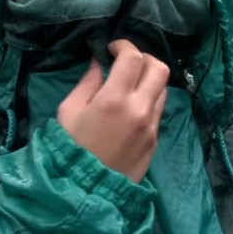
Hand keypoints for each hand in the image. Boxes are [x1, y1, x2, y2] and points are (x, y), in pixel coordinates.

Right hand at [56, 40, 169, 182]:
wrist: (87, 187)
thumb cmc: (71, 146)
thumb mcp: (69, 110)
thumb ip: (88, 83)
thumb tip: (100, 65)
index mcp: (115, 99)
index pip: (133, 58)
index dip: (124, 46)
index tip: (112, 48)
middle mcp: (140, 109)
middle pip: (159, 69)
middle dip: (144, 58)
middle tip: (127, 62)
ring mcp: (151, 126)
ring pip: (163, 90)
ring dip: (149, 80)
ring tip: (130, 85)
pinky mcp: (155, 140)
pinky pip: (157, 111)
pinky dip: (147, 101)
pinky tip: (130, 108)